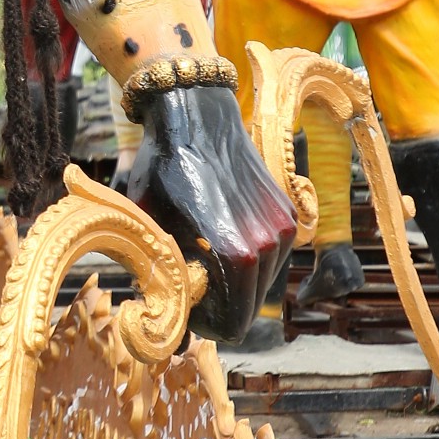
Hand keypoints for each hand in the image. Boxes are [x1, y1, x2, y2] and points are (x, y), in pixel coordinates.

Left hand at [125, 82, 294, 342]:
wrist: (196, 112)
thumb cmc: (163, 165)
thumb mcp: (149, 223)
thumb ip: (162, 272)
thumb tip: (166, 312)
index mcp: (234, 253)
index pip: (234, 324)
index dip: (207, 326)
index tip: (185, 311)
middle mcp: (267, 244)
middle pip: (250, 309)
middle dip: (222, 309)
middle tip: (191, 289)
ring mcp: (284, 228)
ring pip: (263, 284)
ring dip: (238, 285)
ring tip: (205, 263)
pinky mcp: (290, 212)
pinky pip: (272, 258)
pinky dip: (251, 261)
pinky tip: (222, 242)